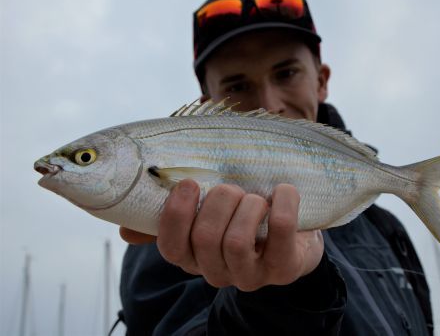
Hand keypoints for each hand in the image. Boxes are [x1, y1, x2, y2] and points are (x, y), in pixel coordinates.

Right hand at [120, 179, 323, 290]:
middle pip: (205, 238)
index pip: (170, 247)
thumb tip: (124, 230)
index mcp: (193, 256)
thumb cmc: (241, 216)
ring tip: (256, 197)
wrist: (294, 235)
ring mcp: (251, 275)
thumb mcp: (206, 213)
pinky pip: (279, 230)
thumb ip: (169, 217)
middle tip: (232, 188)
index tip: (189, 183)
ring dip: (248, 205)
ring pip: (237, 240)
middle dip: (220, 201)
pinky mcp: (284, 268)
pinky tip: (283, 191)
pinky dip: (283, 201)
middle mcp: (217, 272)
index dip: (176, 215)